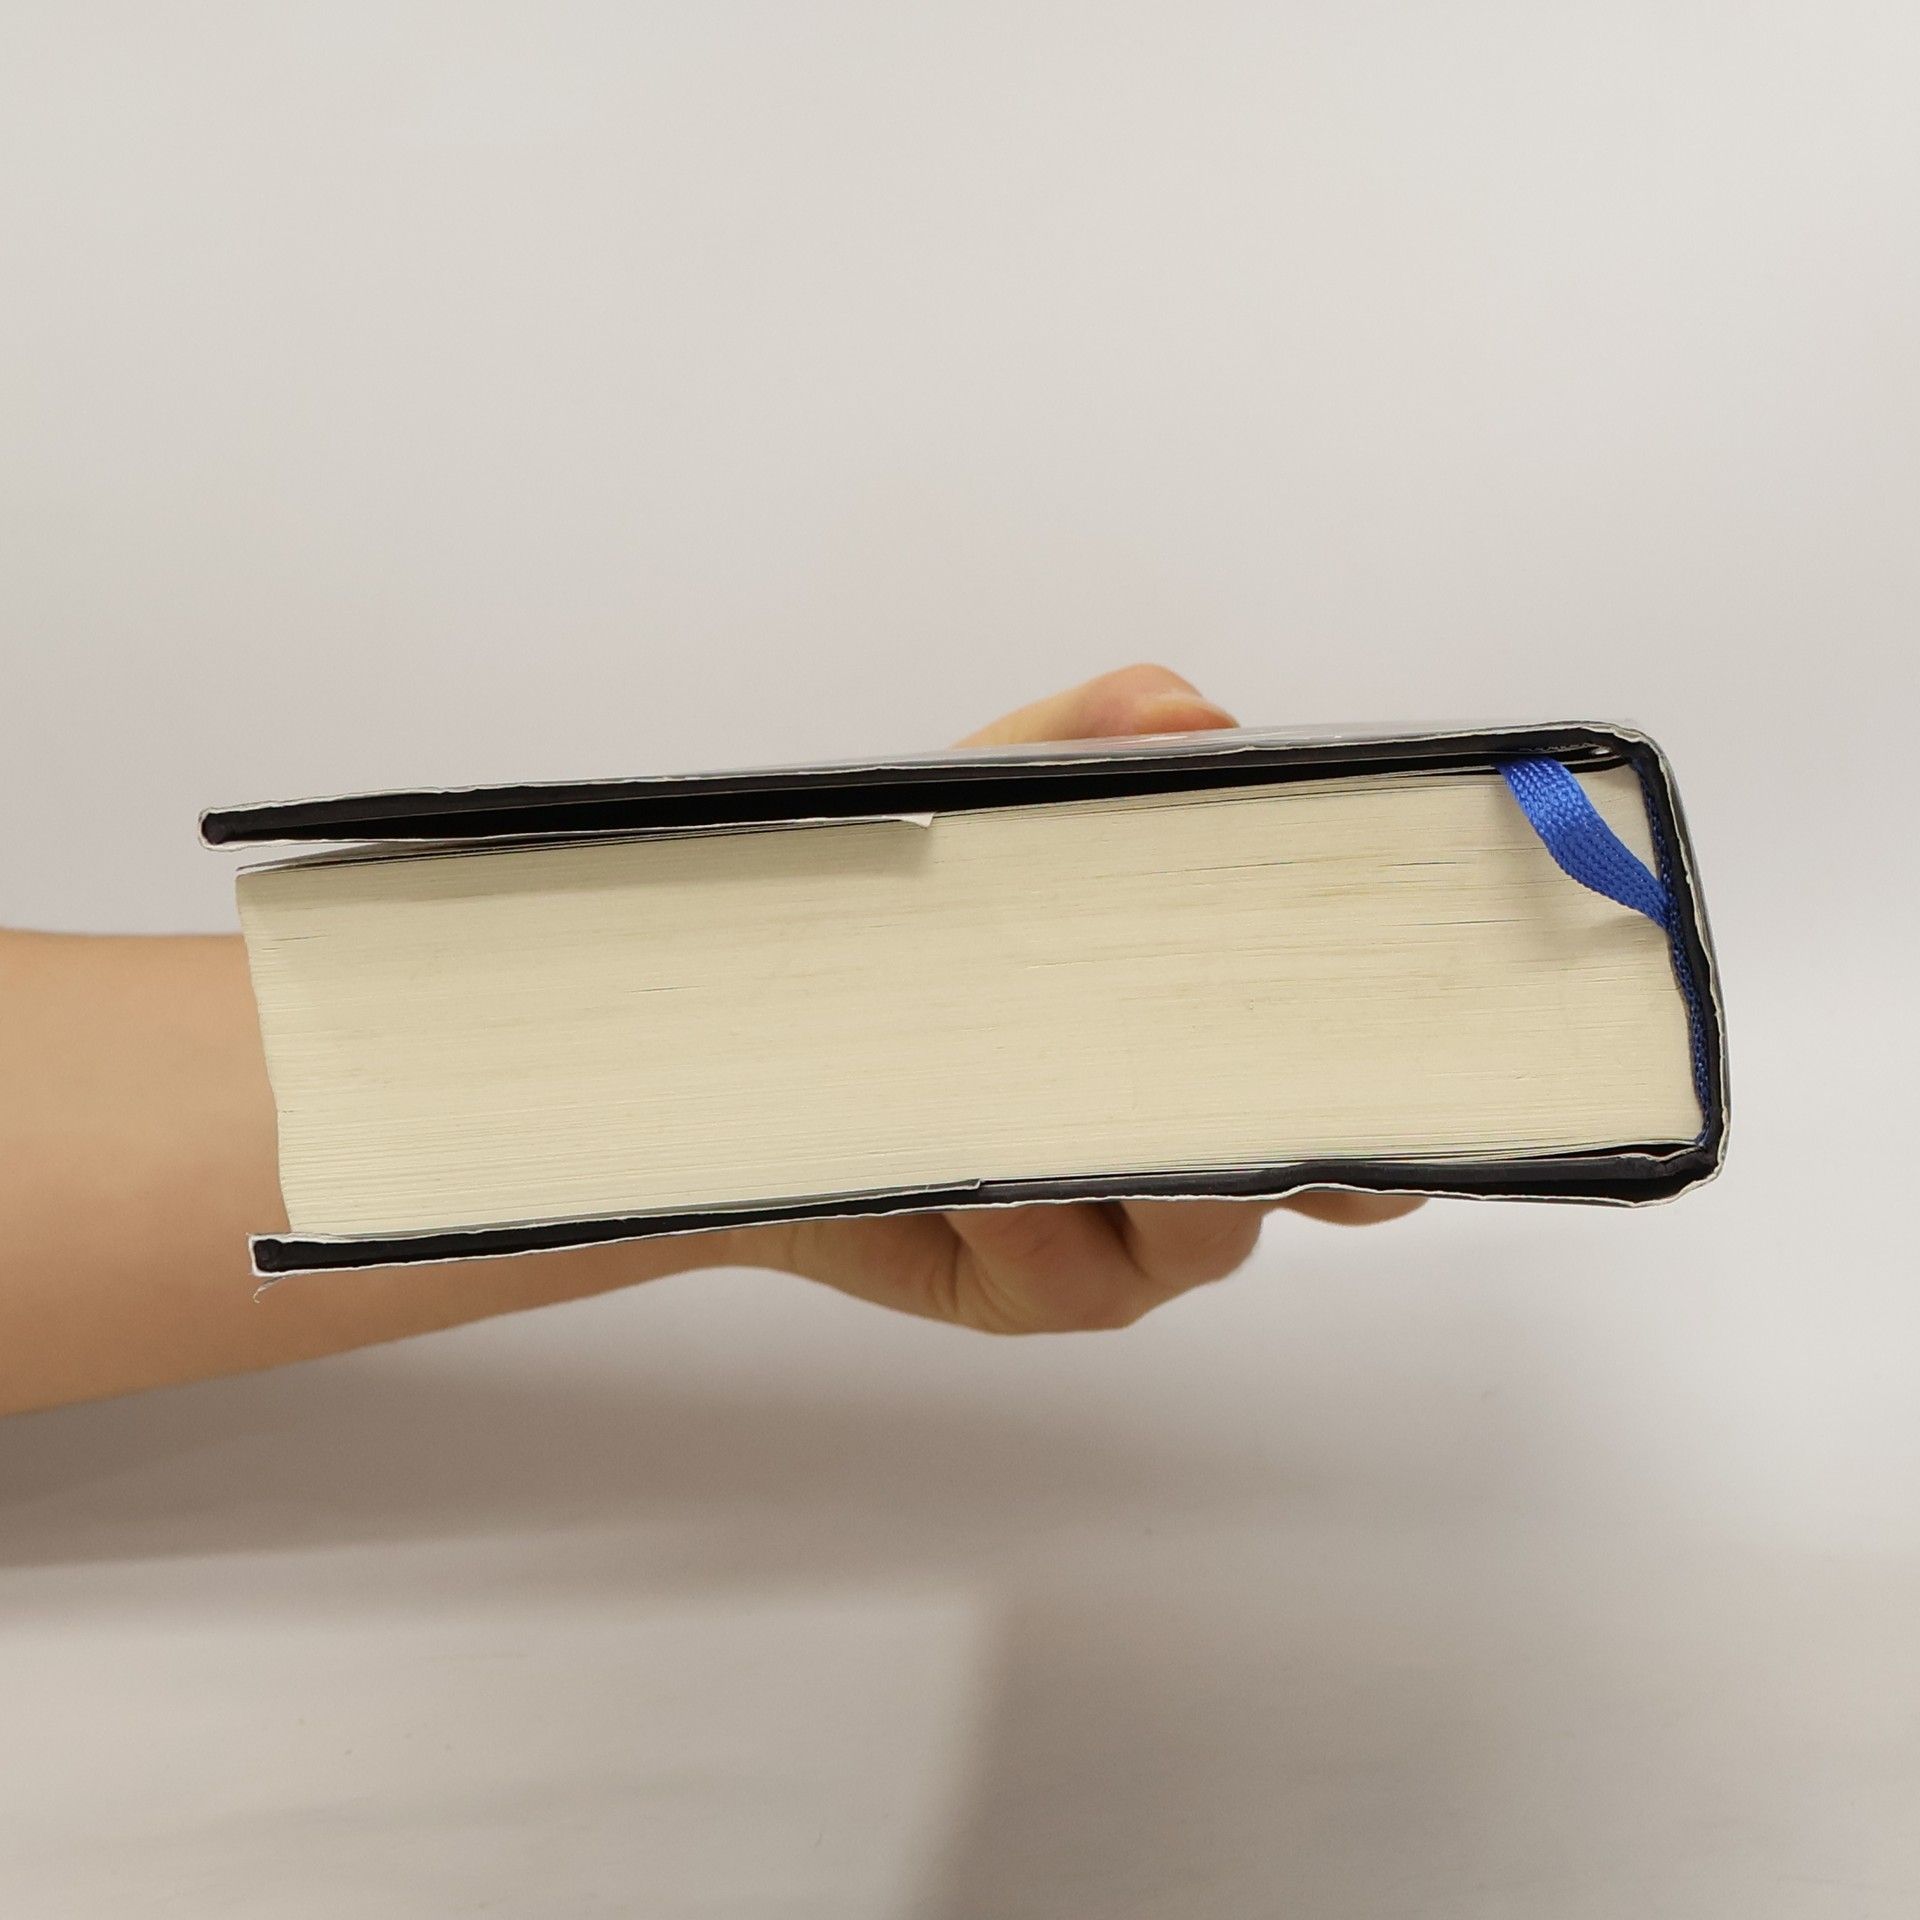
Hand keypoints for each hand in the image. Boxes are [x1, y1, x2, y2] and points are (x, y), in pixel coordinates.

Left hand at [714, 665, 1422, 1332]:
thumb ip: (1088, 744)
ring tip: (1070, 1081)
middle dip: (1321, 1118)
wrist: (764, 1052)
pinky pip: (1065, 1265)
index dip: (1417, 1046)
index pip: (1369, 1063)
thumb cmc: (908, 931)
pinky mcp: (1037, 1290)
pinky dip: (1024, 1210)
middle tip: (1276, 1047)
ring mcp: (1131, 1236)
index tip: (1425, 991)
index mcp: (1226, 1042)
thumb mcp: (993, 809)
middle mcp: (1204, 1150)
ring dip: (1151, 1152)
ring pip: (1205, 1228)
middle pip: (1328, 1173)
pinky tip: (961, 1166)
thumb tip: (1193, 715)